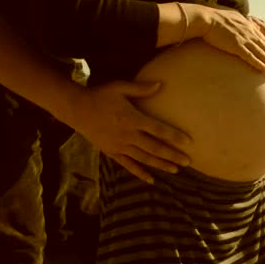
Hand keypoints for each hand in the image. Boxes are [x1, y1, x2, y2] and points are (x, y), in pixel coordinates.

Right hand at [70, 81, 191, 183]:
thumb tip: (161, 84)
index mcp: (132, 119)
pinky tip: (151, 180)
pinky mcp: (111, 152)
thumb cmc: (100, 95)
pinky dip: (140, 173)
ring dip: (161, 165)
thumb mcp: (120, 87)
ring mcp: (119, 146)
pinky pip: (128, 165)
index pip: (158, 130)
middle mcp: (127, 135)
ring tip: (176, 170)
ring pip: (144, 159)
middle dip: (173, 155)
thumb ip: (141, 88)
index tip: (189, 142)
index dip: (174, 136)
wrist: (75, 109)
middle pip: (154, 148)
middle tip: (189, 161)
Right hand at [201, 7, 264, 72]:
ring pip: (261, 53)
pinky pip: (249, 56)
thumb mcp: (233, 19)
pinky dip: (257, 63)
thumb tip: (245, 28)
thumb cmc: (215, 19)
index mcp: (250, 27)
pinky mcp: (235, 45)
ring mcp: (244, 38)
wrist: (206, 18)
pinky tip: (264, 69)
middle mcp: (250, 33)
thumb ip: (241, 24)